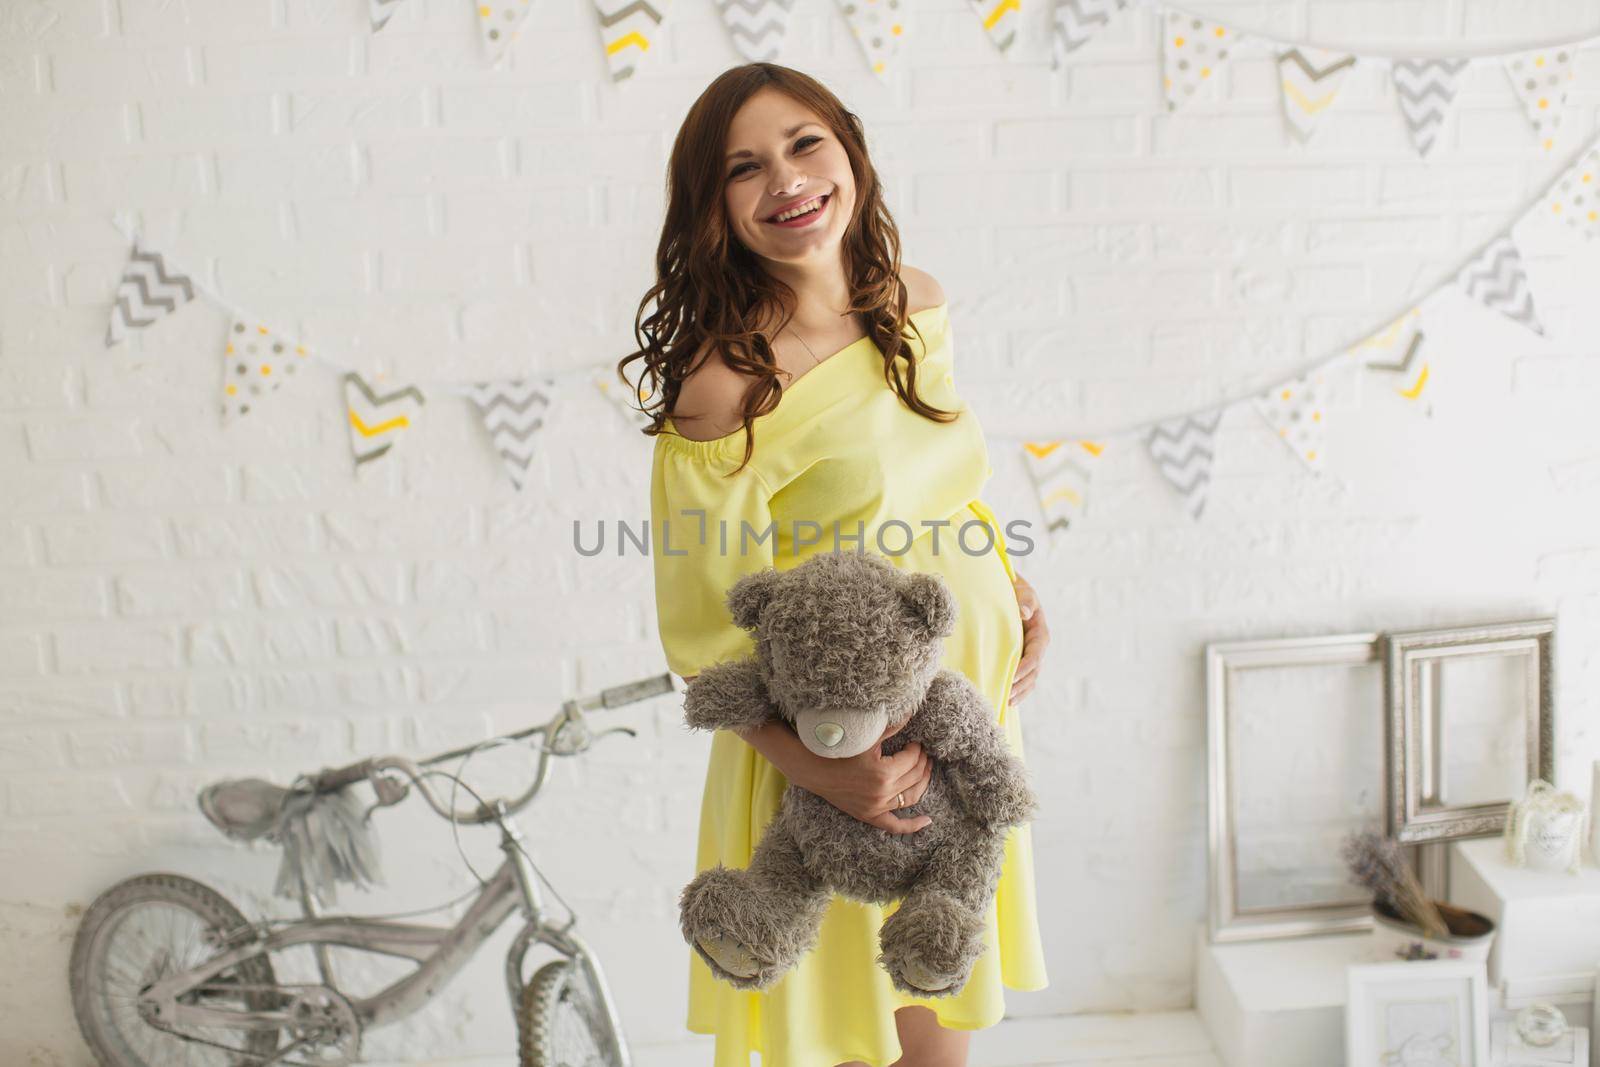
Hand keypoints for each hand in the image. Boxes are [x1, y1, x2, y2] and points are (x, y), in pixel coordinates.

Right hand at [795, 718, 933, 834]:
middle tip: (922, 752)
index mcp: (884, 773)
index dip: (917, 749)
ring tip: (926, 770)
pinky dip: (912, 826)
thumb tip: (911, 712)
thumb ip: (891, 726)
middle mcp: (883, 793)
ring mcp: (876, 807)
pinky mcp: (870, 816)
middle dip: (922, 762)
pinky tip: (927, 821)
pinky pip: (894, 826)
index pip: (912, 759)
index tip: (915, 742)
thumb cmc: (839, 750)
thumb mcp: (866, 737)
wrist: (814, 769)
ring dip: (923, 783)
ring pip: (911, 798)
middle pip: (915, 776)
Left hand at [1009, 572, 1049, 706]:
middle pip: (1033, 672)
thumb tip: (1024, 613)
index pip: (1035, 655)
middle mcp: (1038, 647)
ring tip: (1006, 701)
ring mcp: (1031, 656)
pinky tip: (1007, 701)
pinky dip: (1018, 691)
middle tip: (1006, 694)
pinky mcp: (1022, 660)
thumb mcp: (1023, 591)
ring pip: (1030, 679)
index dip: (1025, 668)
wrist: (1012, 592)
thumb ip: (1024, 600)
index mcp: (1040, 634)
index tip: (1012, 677)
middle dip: (1021, 684)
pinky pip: (1024, 679)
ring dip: (1020, 691)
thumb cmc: (1017, 591)